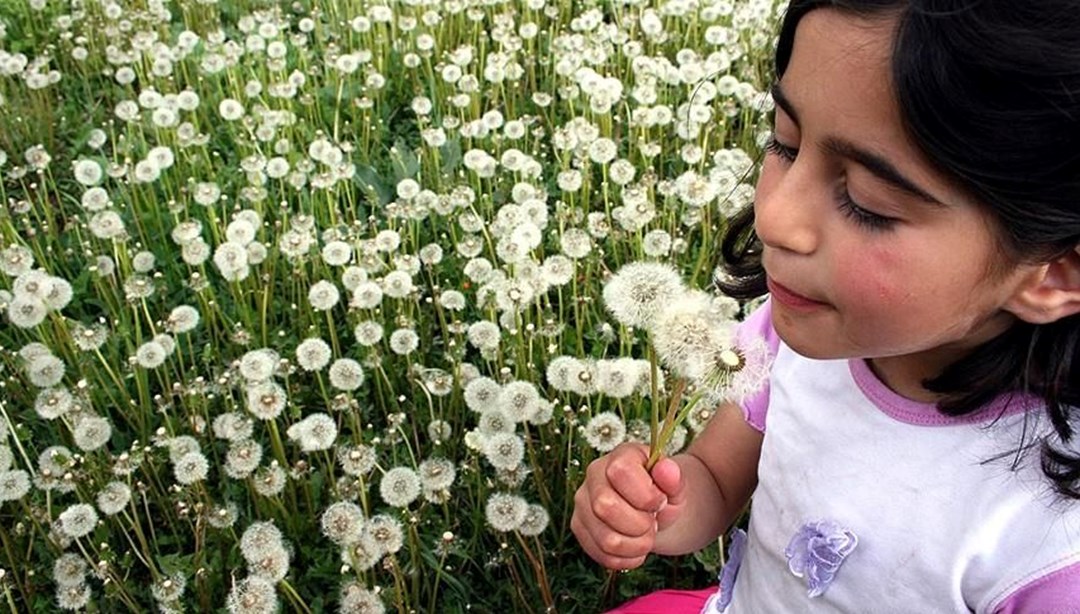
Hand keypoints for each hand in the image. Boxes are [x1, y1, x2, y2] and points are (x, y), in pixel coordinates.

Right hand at [570, 442, 685, 569]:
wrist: (652, 511)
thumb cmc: (662, 493)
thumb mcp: (675, 485)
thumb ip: (673, 477)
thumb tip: (666, 468)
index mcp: (619, 456)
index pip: (620, 472)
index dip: (645, 495)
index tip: (660, 501)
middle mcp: (594, 475)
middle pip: (604, 506)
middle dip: (640, 524)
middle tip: (652, 522)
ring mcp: (582, 502)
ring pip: (605, 538)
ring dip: (636, 545)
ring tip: (645, 536)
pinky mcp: (579, 526)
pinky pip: (601, 554)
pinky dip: (626, 558)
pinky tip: (635, 547)